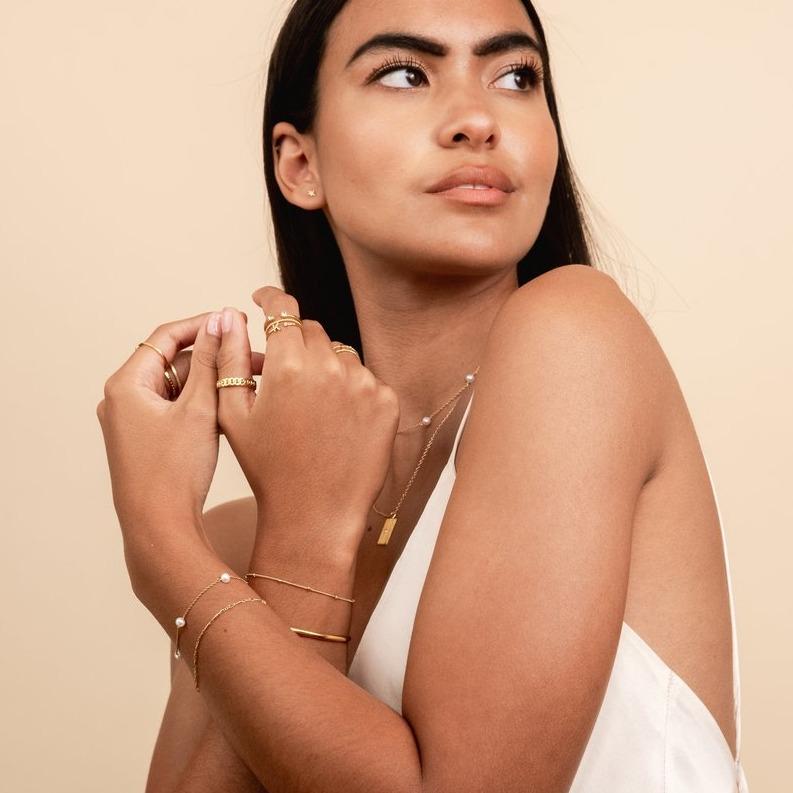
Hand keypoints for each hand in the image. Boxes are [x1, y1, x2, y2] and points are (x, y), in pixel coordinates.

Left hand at [95, 310, 262, 532]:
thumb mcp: (199, 408)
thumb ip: (211, 361)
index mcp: (126, 385)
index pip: (166, 336)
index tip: (235, 321)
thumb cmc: (174, 474)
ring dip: (209, 381)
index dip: (203, 325)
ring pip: (176, 386)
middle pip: (172, 361)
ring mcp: (131, 421)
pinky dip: (199, 403)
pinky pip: (174, 408)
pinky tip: (229, 408)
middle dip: (212, 357)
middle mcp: (122, 399)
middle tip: (249, 356)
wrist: (159, 527)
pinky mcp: (144, 440)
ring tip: (246, 383)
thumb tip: (220, 320)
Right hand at [215, 286, 399, 556]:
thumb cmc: (268, 468)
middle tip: (284, 375)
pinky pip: (365, 379)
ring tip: (310, 409)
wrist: (315, 515)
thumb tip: (228, 318)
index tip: (263, 300)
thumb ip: (231, 359)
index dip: (269, 299)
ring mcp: (363, 383)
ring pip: (340, 354)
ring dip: (324, 367)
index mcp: (289, 364)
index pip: (282, 308)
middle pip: (312, 330)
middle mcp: (331, 366)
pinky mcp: (386, 401)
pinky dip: (350, 390)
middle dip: (295, 343)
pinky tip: (335, 422)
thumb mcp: (233, 413)